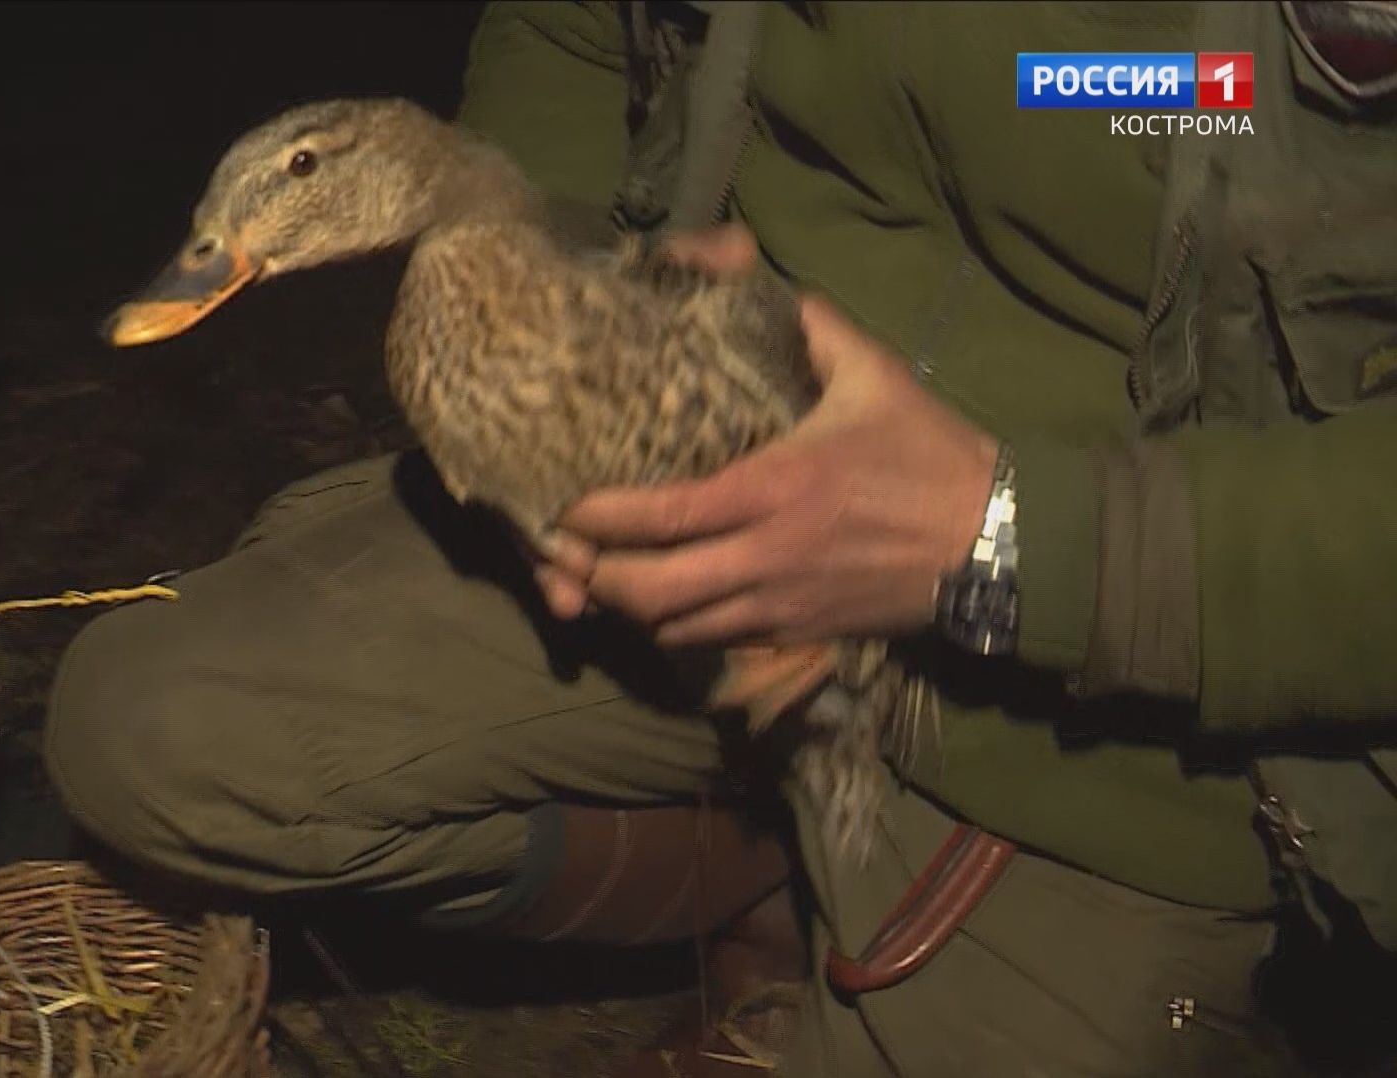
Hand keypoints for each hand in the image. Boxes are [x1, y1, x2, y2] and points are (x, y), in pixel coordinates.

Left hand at [533, 291, 999, 646]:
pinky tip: (657, 604)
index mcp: (775, 486)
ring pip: (675, 627)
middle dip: (594, 578)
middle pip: (651, 590)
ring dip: (628, 608)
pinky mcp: (797, 633)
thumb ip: (809, 325)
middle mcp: (766, 554)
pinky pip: (714, 643)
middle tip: (559, 555)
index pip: (663, 514)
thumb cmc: (929, 452)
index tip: (561, 507)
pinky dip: (674, 628)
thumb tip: (750, 275)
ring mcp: (779, 603)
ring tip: (595, 579)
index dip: (598, 520)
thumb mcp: (872, 372)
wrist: (995, 542)